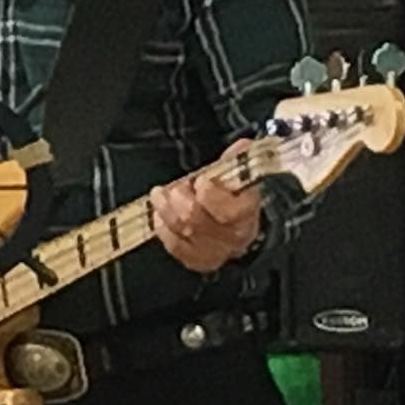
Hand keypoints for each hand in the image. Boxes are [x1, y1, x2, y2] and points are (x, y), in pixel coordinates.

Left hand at [150, 139, 262, 273]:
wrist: (239, 229)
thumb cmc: (236, 200)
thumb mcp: (240, 179)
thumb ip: (236, 161)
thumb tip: (241, 145)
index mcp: (246, 213)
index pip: (227, 210)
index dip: (208, 195)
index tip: (200, 181)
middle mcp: (231, 236)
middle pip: (196, 220)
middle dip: (180, 199)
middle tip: (175, 188)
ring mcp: (212, 250)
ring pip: (182, 231)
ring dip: (165, 209)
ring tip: (160, 195)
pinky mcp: (195, 259)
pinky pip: (174, 245)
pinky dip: (163, 228)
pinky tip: (159, 215)